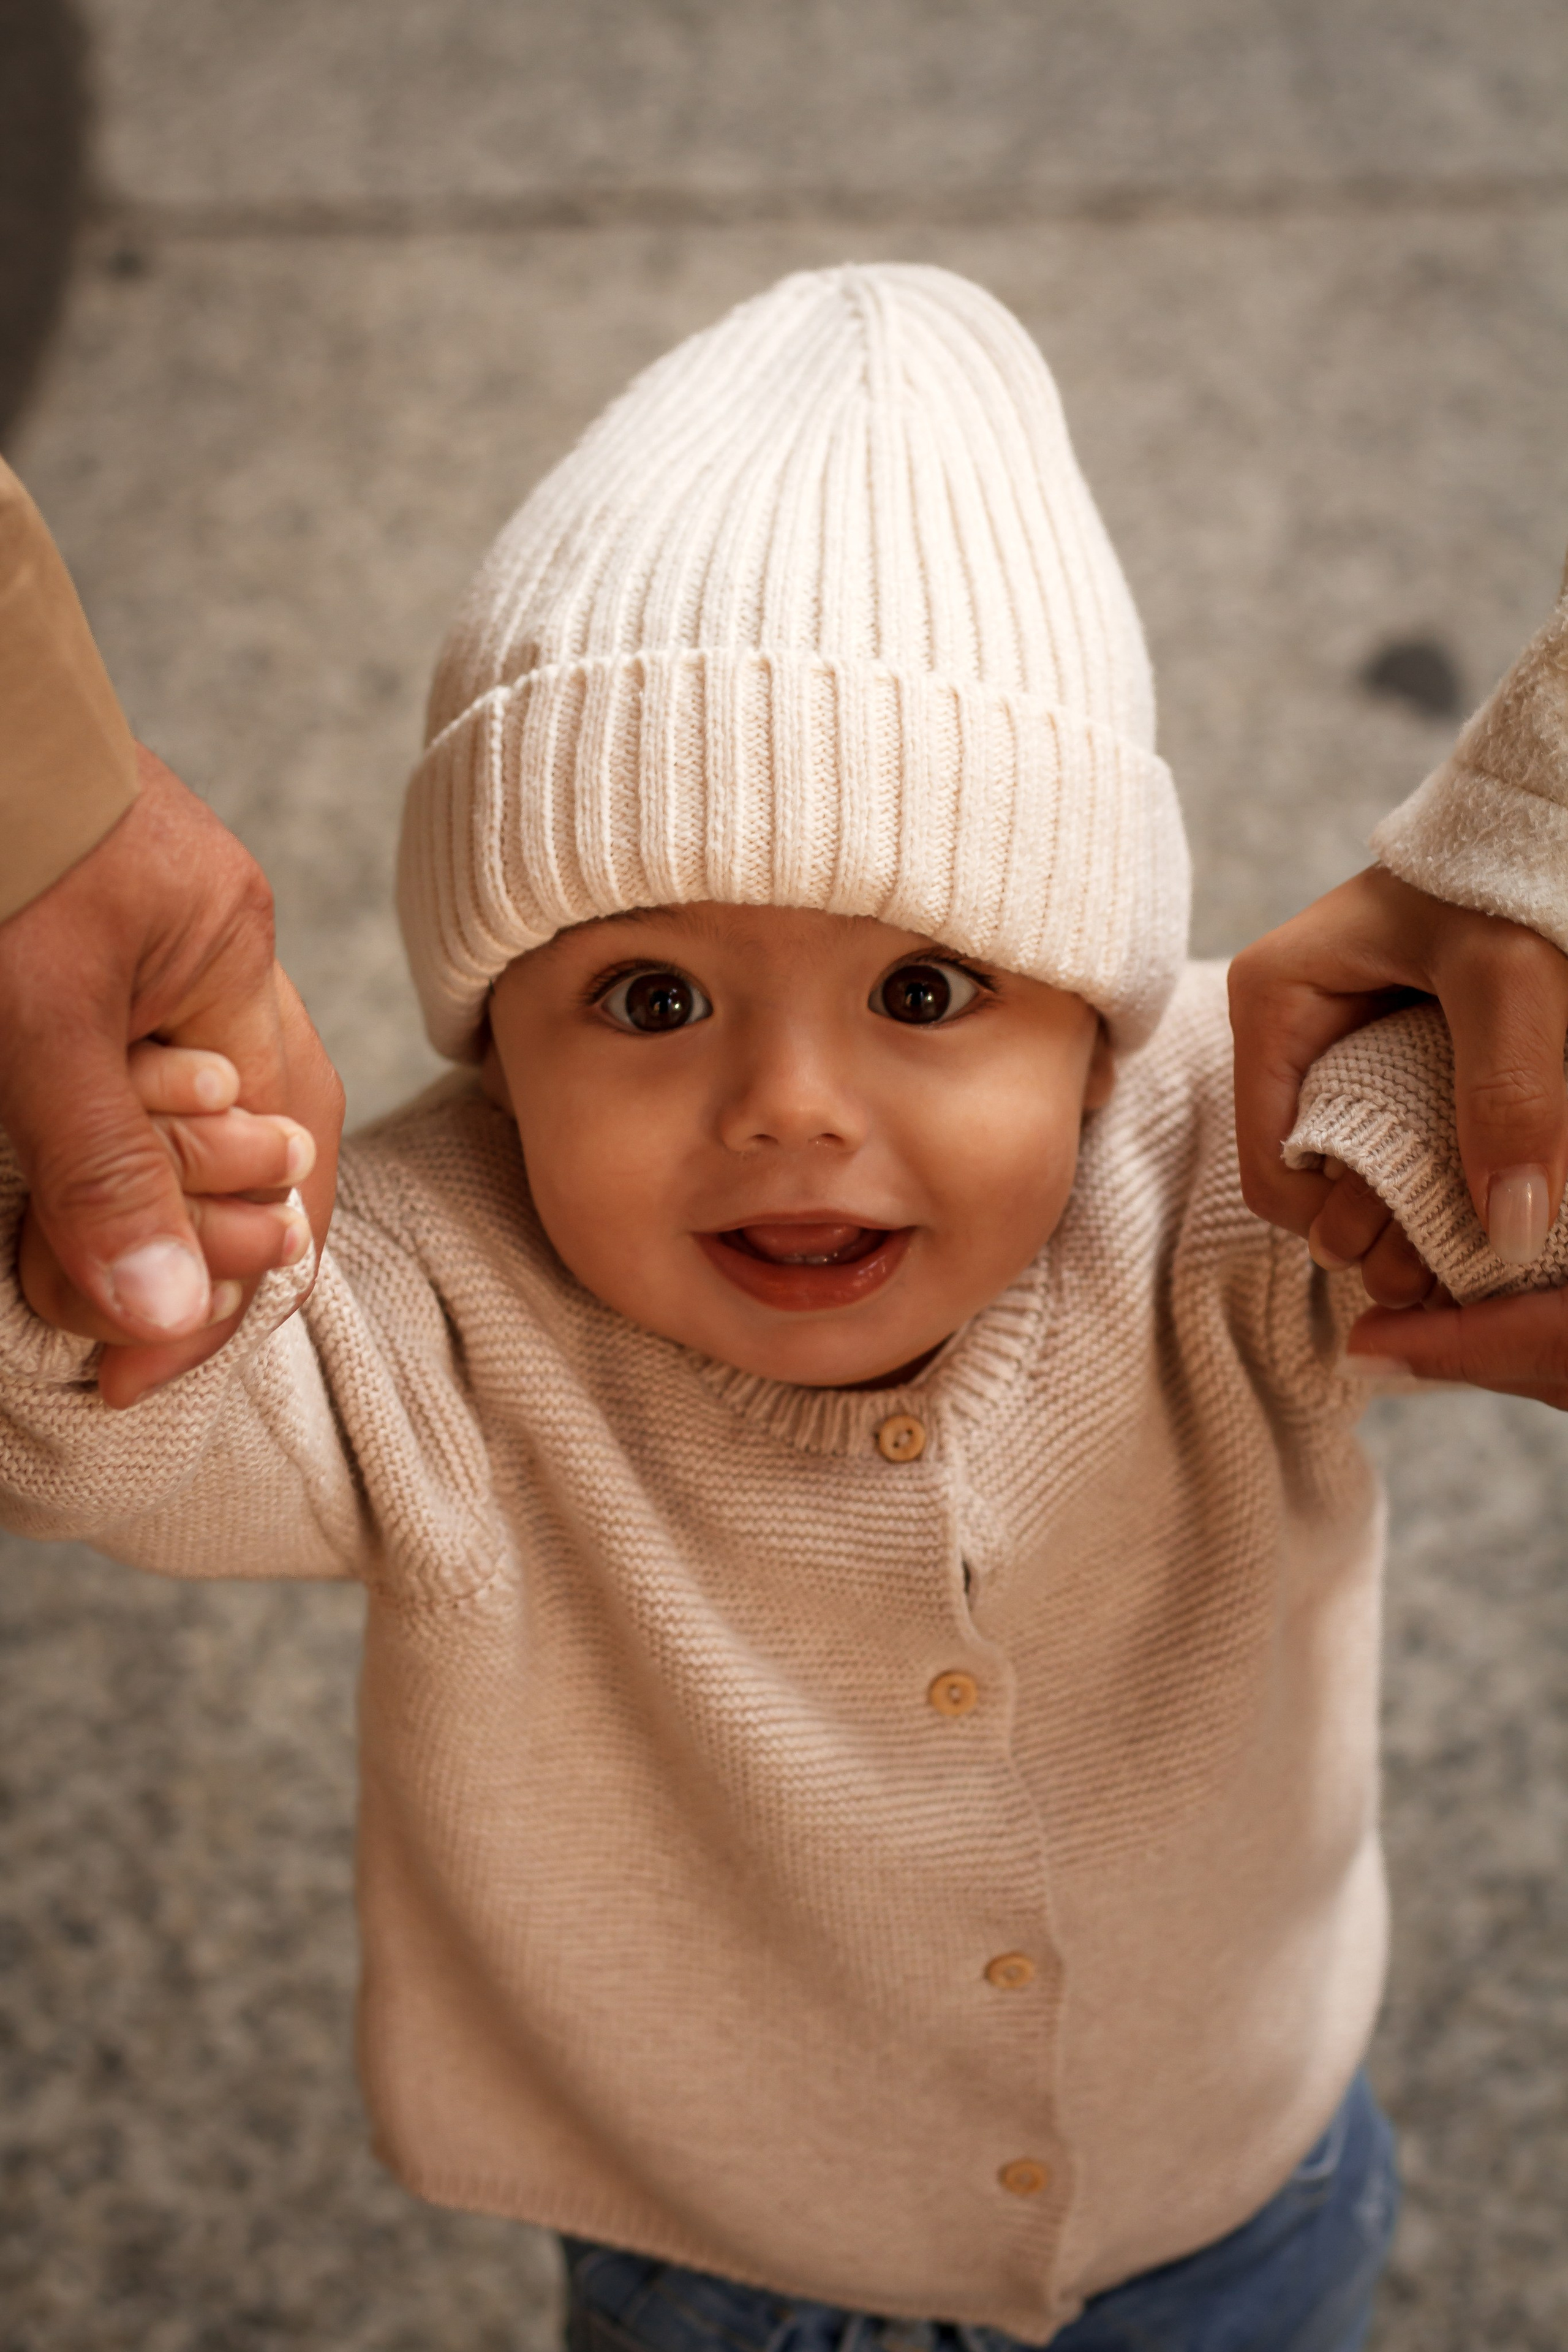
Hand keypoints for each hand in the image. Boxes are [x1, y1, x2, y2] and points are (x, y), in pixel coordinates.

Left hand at [0, 742, 344, 1383]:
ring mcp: (142, 940)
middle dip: (185, 1250)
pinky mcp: (71, 941)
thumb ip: (106, 1161)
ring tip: (57, 1279)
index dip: (238, 1276)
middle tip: (104, 1337)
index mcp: (232, 955)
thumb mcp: (37, 1015)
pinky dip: (78, 1151)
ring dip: (125, 1207)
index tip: (142, 1367)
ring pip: (169, 1115)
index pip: (294, 1149)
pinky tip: (41, 1191)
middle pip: (247, 1141)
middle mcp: (207, 949)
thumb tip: (168, 1314)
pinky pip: (102, 1077)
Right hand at [1229, 865, 1567, 1389]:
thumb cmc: (1515, 872)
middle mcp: (1290, 1029)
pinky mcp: (1382, 1046)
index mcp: (1274, 1002)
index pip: (1272, 1172)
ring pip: (1354, 1168)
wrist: (1553, 806)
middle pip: (1313, 1181)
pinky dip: (1440, 1170)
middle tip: (1464, 1256)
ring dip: (1414, 1211)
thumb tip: (1510, 1227)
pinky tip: (1491, 1179)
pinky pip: (1393, 1135)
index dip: (1346, 1227)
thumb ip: (1510, 1093)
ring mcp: (1334, 1040)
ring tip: (1485, 1228)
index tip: (1430, 1247)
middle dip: (1382, 1232)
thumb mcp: (1513, 979)